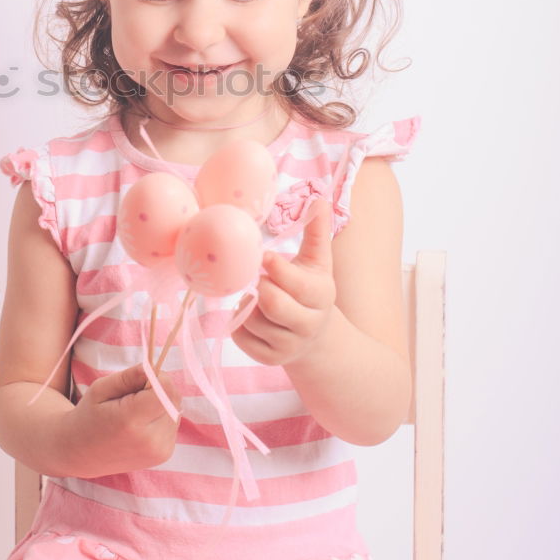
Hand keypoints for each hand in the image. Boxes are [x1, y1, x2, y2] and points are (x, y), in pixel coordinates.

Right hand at [63, 363, 181, 477]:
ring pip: (175, 409)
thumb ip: (128, 376)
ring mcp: (159, 450)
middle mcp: (150, 440)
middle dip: (159, 388)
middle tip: (134, 393)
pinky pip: (172, 422)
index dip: (157, 377)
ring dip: (161, 402)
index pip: (165, 390)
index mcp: (131, 422)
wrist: (82, 453)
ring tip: (136, 410)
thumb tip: (152, 367)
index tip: (141, 378)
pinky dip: (161, 416)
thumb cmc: (89, 416)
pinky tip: (141, 423)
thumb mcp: (100, 389)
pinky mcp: (165, 454)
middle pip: (173, 398)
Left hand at [232, 199, 336, 367]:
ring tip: (257, 294)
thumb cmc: (310, 288)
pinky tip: (251, 313)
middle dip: (260, 286)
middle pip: (272, 304)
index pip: (294, 284)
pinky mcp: (269, 359)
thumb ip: (317, 231)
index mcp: (321, 296)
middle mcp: (308, 325)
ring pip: (252, 319)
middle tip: (257, 276)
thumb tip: (320, 200)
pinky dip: (238, 322)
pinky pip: (240, 336)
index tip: (264, 255)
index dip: (276, 268)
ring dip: (248, 302)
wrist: (316, 337)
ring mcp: (289, 346)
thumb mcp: (317, 261)